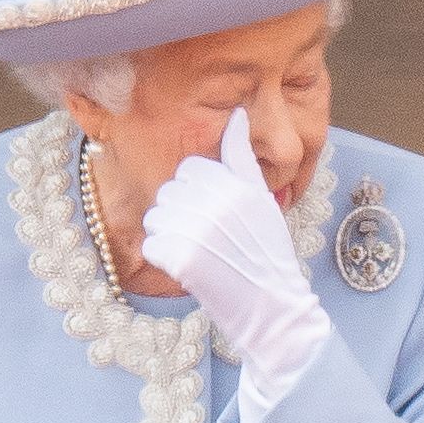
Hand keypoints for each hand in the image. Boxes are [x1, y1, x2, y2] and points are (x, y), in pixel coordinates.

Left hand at [141, 108, 332, 397]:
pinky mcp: (182, 259)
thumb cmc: (266, 253)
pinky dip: (165, 260)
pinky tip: (190, 269)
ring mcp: (200, 230)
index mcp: (239, 185)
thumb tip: (237, 114)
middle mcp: (220, 203)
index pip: (189, 169)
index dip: (196, 192)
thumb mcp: (262, 200)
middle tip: (208, 239)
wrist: (273, 308)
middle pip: (169, 192)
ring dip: (169, 236)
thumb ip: (243, 158)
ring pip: (155, 217)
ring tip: (200, 253)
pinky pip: (151, 245)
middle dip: (180, 213)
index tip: (214, 215)